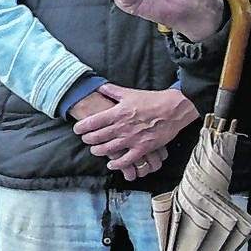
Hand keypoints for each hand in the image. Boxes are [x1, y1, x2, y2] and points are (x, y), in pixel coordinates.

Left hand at [71, 79, 197, 178]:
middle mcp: (122, 127)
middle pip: (97, 137)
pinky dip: (117, 164)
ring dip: (98, 151)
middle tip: (85, 139)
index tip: (77, 129)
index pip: (92, 122)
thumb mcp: (128, 93)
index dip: (81, 127)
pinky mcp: (143, 148)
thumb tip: (98, 87)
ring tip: (94, 150)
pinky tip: (111, 164)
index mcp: (117, 113)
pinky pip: (127, 160)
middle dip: (87, 139)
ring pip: (108, 149)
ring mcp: (132, 139)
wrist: (173, 108)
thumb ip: (111, 91)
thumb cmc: (151, 100)